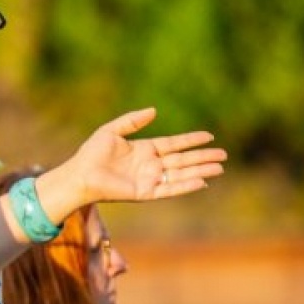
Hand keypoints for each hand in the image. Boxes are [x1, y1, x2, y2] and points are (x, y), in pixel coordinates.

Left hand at [39, 107, 226, 217]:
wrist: (80, 174)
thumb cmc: (91, 153)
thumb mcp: (112, 130)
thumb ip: (132, 120)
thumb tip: (155, 110)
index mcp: (144, 150)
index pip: (174, 144)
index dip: (191, 140)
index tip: (209, 136)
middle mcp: (150, 165)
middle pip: (183, 160)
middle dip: (203, 157)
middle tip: (224, 154)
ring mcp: (150, 180)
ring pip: (181, 174)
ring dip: (200, 171)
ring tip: (220, 167)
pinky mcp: (145, 193)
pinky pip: (170, 189)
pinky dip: (185, 185)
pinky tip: (202, 181)